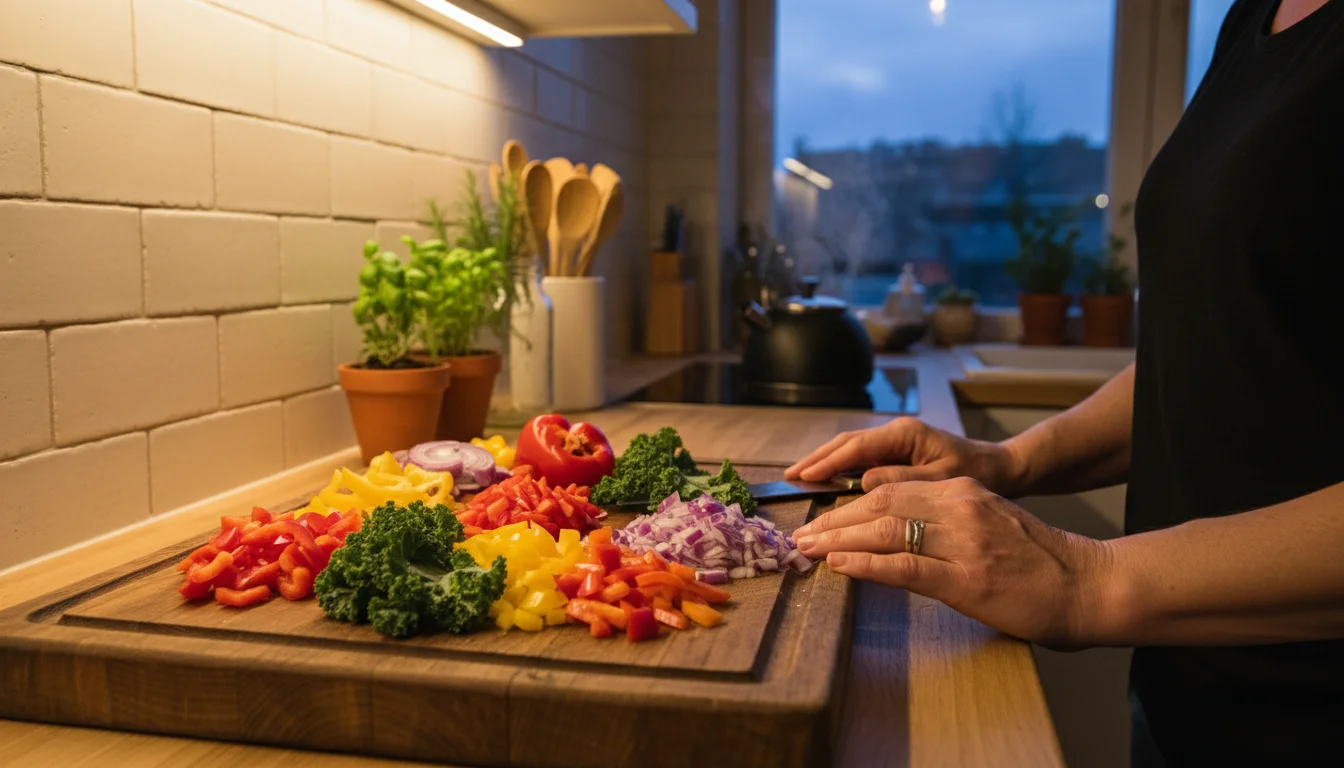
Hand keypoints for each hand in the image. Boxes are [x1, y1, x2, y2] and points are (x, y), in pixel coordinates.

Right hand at [785, 417, 1028, 496]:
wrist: (1001, 468)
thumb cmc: (976, 474)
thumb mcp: (942, 481)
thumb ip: (903, 480)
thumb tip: (862, 484)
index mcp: (905, 434)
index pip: (855, 447)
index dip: (826, 463)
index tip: (803, 477)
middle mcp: (896, 432)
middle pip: (846, 443)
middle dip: (817, 459)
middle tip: (790, 477)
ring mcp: (895, 440)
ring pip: (850, 448)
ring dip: (824, 462)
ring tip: (799, 478)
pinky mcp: (897, 451)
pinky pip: (861, 457)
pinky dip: (840, 467)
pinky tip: (826, 480)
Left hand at [792, 478, 1111, 648]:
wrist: (1090, 585)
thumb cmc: (1040, 562)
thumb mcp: (989, 524)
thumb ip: (945, 521)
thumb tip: (893, 533)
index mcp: (962, 491)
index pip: (891, 488)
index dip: (848, 505)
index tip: (820, 520)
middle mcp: (959, 507)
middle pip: (880, 503)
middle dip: (834, 520)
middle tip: (802, 536)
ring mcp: (963, 542)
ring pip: (885, 530)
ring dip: (839, 540)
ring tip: (808, 550)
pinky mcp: (968, 579)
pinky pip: (905, 566)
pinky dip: (867, 564)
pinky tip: (841, 566)